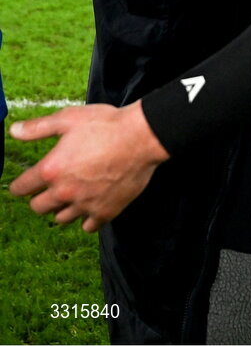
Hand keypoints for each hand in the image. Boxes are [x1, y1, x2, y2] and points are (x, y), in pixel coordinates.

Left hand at [8, 101, 168, 231]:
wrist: (142, 137)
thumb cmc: (106, 125)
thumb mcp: (69, 118)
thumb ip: (38, 128)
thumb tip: (13, 131)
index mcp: (51, 170)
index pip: (21, 188)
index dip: (21, 184)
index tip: (24, 183)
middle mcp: (64, 192)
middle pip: (38, 207)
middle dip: (40, 197)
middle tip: (51, 186)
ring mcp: (85, 205)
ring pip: (61, 218)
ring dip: (62, 207)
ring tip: (73, 193)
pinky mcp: (105, 212)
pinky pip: (87, 226)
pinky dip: (87, 218)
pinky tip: (91, 204)